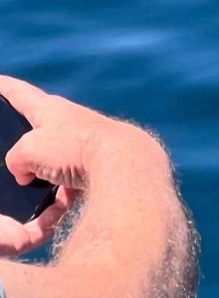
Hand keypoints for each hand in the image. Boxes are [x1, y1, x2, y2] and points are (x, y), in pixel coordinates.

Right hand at [0, 76, 140, 256]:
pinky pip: (72, 183)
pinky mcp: (102, 166)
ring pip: (56, 160)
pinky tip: (53, 210)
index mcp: (51, 109)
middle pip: (40, 129)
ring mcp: (89, 144)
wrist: (126, 165)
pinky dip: (60, 196)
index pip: (21, 93)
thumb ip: (17, 159)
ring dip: (42, 174)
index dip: (6, 87)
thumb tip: (27, 174)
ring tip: (28, 188)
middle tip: (12, 148)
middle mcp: (72, 121)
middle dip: (25, 140)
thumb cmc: (75, 149)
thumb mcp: (28, 151)